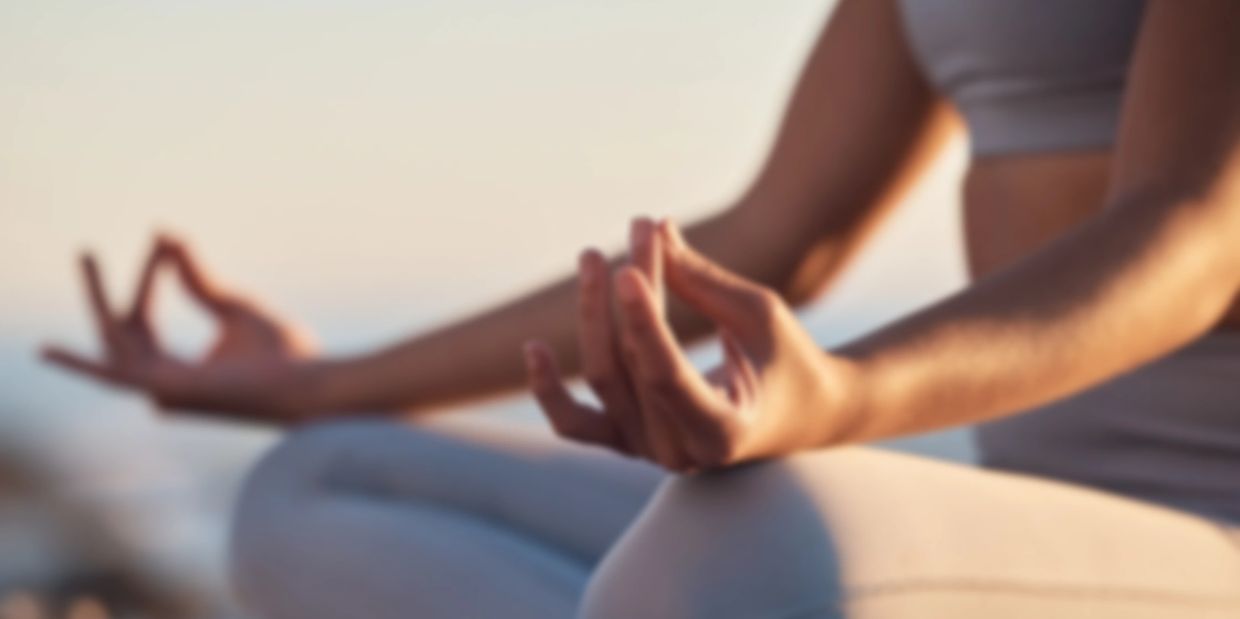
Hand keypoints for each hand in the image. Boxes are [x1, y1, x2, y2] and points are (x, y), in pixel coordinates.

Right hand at [42, 236, 320, 422]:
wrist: (308, 381)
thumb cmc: (282, 354)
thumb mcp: (232, 305)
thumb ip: (197, 279)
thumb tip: (169, 237)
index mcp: (177, 369)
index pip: (144, 319)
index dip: (148, 278)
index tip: (161, 241)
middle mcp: (162, 385)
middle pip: (121, 331)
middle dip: (101, 292)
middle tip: (84, 251)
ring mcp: (162, 392)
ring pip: (114, 341)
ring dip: (98, 298)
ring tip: (85, 256)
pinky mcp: (167, 392)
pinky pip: (115, 373)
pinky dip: (82, 361)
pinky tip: (48, 349)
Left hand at [524, 219, 859, 470]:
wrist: (801, 413)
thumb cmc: (788, 359)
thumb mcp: (758, 314)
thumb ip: (701, 280)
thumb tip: (654, 229)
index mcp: (723, 432)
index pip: (666, 377)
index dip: (642, 320)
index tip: (627, 263)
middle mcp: (680, 454)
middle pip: (632, 364)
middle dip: (630, 291)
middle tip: (637, 226)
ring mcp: (647, 453)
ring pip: (602, 378)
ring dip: (592, 312)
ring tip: (593, 255)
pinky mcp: (626, 442)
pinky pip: (574, 422)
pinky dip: (548, 389)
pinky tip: (533, 347)